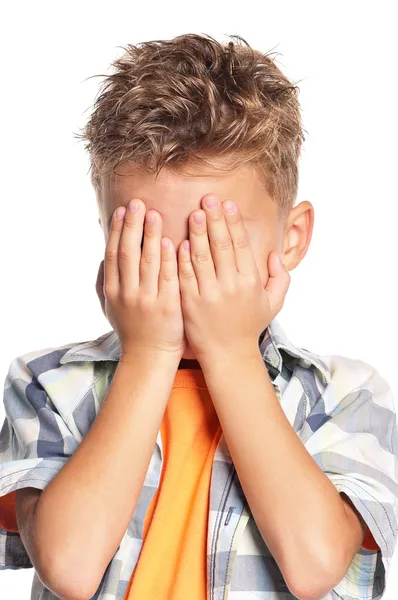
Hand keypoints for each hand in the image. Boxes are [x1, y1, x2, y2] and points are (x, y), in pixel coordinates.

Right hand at [96, 199, 185, 359]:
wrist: (149, 356)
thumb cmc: (131, 329)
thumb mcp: (109, 307)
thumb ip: (103, 282)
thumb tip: (103, 257)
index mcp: (112, 291)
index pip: (113, 254)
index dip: (116, 231)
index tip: (121, 210)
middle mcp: (127, 294)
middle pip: (128, 253)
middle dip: (132, 226)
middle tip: (137, 203)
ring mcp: (147, 300)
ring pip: (148, 262)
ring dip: (150, 236)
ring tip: (154, 214)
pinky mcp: (167, 307)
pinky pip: (167, 278)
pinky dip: (168, 259)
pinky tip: (170, 241)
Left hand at [177, 194, 290, 362]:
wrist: (227, 354)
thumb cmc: (249, 326)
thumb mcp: (273, 303)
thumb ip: (280, 278)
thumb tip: (275, 254)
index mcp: (250, 282)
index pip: (240, 245)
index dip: (233, 222)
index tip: (228, 204)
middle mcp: (230, 285)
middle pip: (221, 245)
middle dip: (215, 219)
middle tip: (208, 198)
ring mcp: (209, 294)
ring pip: (201, 256)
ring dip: (197, 232)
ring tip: (194, 213)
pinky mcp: (190, 302)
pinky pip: (185, 275)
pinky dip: (182, 257)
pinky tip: (179, 241)